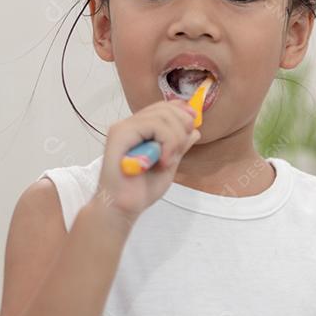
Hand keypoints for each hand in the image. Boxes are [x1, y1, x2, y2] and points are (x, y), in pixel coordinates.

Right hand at [94, 99, 201, 225]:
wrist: (122, 209)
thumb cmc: (140, 190)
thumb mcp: (169, 164)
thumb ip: (179, 146)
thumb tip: (195, 130)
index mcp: (140, 130)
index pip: (164, 106)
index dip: (182, 112)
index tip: (193, 126)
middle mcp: (130, 125)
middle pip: (165, 108)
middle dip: (182, 126)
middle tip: (180, 150)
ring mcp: (123, 128)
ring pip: (162, 115)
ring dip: (175, 138)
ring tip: (169, 160)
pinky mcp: (120, 135)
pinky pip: (153, 125)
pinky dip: (167, 142)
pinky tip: (163, 161)